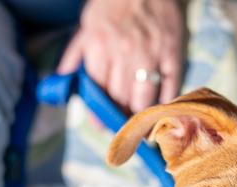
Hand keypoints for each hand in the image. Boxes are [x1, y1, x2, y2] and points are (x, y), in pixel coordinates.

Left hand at [57, 0, 184, 112]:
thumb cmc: (113, 3)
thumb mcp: (87, 24)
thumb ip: (75, 53)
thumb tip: (63, 78)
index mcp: (100, 46)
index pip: (98, 90)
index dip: (100, 111)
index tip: (102, 124)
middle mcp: (124, 52)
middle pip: (121, 99)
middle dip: (120, 116)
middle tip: (122, 124)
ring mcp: (151, 53)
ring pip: (144, 99)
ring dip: (141, 114)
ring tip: (140, 119)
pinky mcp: (173, 52)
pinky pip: (170, 87)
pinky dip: (164, 101)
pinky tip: (159, 106)